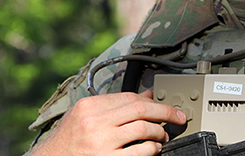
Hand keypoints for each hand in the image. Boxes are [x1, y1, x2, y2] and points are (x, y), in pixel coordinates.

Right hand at [29, 90, 186, 155]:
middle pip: (140, 109)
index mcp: (88, 107)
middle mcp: (95, 122)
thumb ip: (112, 105)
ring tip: (163, 136)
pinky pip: (140, 152)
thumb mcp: (83, 116)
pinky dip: (152, 149)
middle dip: (165, 111)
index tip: (164, 105)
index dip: (151, 101)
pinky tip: (154, 149)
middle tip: (177, 117)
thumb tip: (146, 95)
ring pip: (143, 129)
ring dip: (159, 132)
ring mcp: (101, 143)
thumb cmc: (67, 141)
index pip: (128, 96)